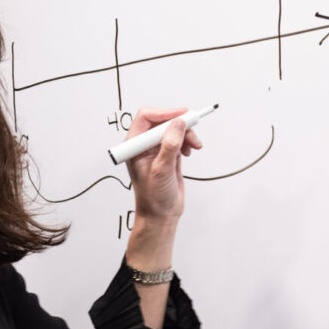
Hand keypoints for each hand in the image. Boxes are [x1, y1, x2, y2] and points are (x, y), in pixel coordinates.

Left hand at [125, 106, 201, 221]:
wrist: (161, 215)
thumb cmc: (153, 197)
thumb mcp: (161, 170)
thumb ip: (169, 146)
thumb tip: (177, 124)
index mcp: (134, 146)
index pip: (146, 118)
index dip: (165, 113)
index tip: (182, 115)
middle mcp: (143, 145)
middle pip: (162, 121)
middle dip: (179, 124)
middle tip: (194, 128)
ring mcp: (156, 149)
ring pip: (173, 129)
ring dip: (186, 133)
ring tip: (195, 146)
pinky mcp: (168, 154)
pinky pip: (179, 138)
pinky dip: (188, 140)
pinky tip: (191, 150)